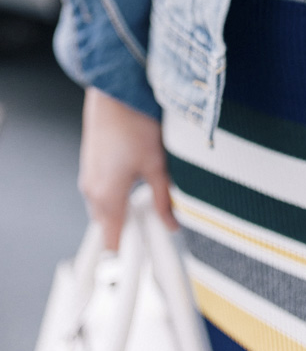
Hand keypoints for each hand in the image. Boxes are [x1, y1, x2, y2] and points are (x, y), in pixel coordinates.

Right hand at [78, 86, 178, 250]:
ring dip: (123, 208)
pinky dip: (116, 193)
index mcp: (106, 198)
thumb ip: (163, 199)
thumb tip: (172, 222)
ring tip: (147, 196)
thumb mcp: (156, 164)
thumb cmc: (133, 122)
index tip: (145, 259)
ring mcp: (88, 176)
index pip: (112, 243)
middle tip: (155, 225)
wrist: (115, 90)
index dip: (128, 255)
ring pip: (104, 207)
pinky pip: (101, 190)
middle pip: (109, 226)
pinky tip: (135, 177)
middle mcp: (92, 190)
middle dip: (130, 228)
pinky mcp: (90, 163)